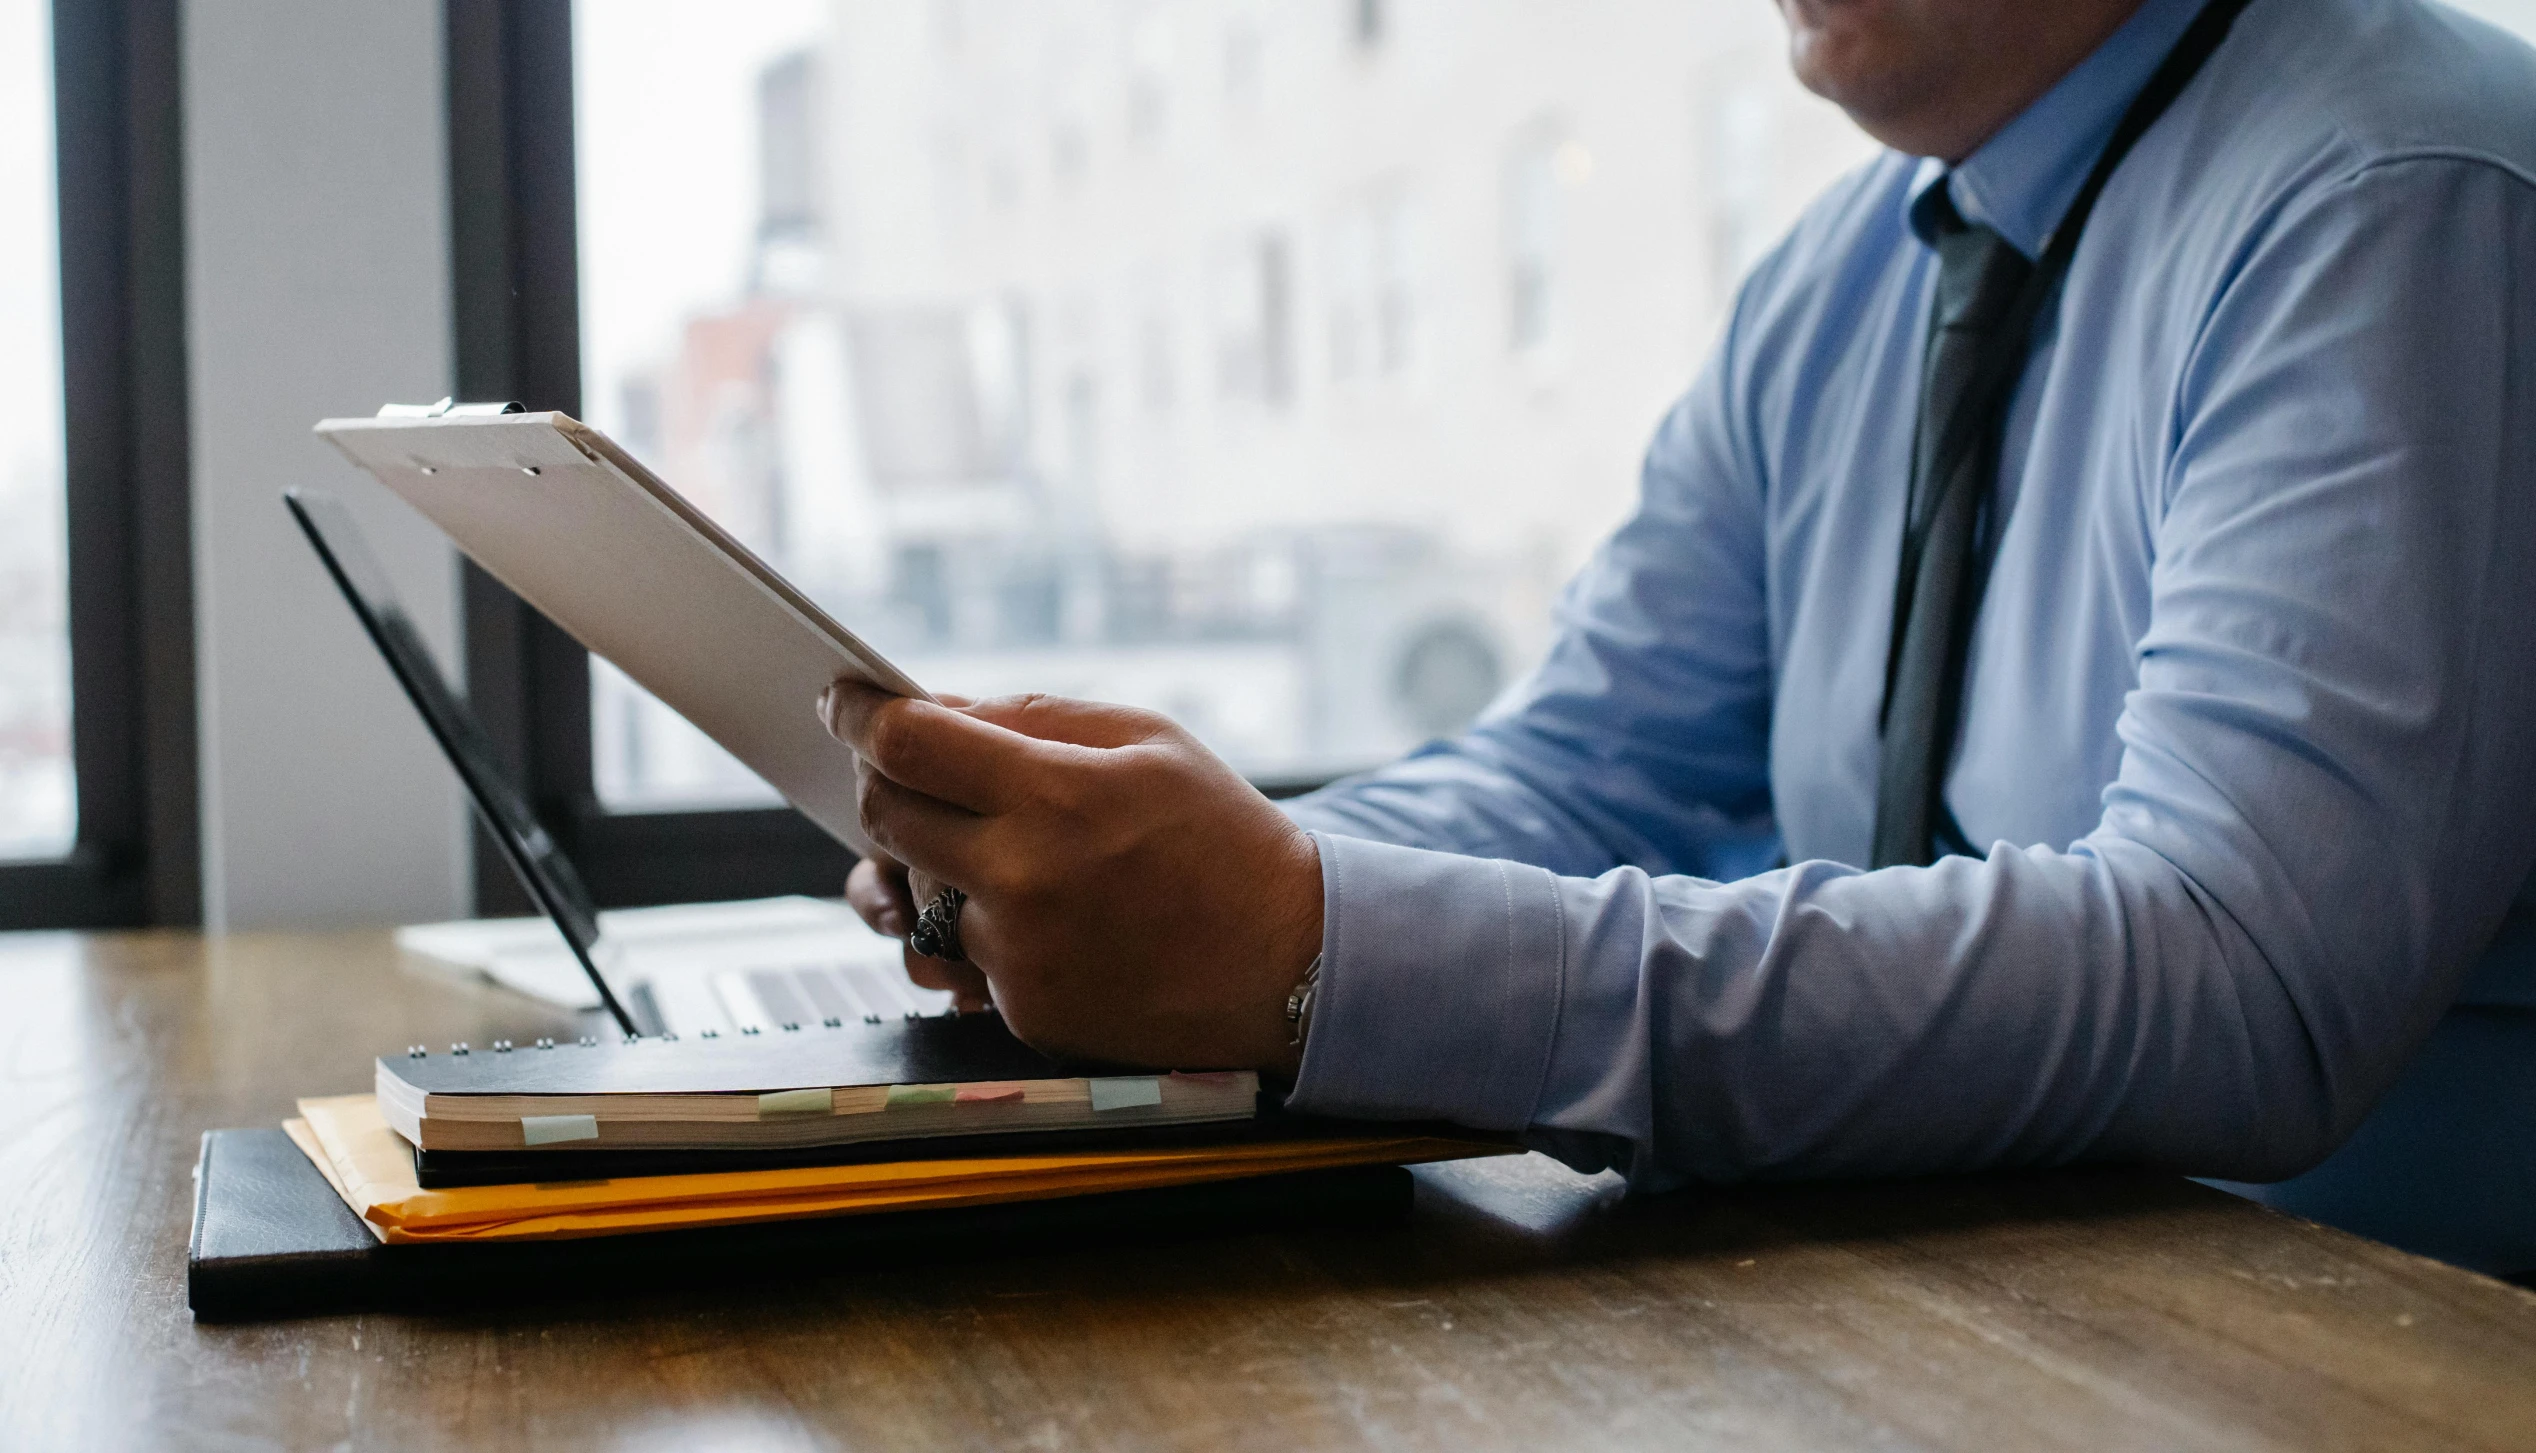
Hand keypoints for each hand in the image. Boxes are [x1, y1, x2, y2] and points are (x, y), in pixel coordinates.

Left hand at [818, 683, 1321, 1077]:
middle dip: (881, 781)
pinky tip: (1045, 915)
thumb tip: (934, 708)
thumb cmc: (1223, 838)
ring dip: (928, 861)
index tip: (843, 701)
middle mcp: (1024, 881)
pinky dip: (983, 928)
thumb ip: (1032, 717)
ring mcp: (1018, 957)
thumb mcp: (1148, 740)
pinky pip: (960, 956)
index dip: (859, 713)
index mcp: (1057, 796)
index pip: (908, 743)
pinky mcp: (1023, 1012)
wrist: (1291, 962)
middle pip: (886, 817)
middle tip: (905, 767)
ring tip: (992, 847)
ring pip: (910, 896)